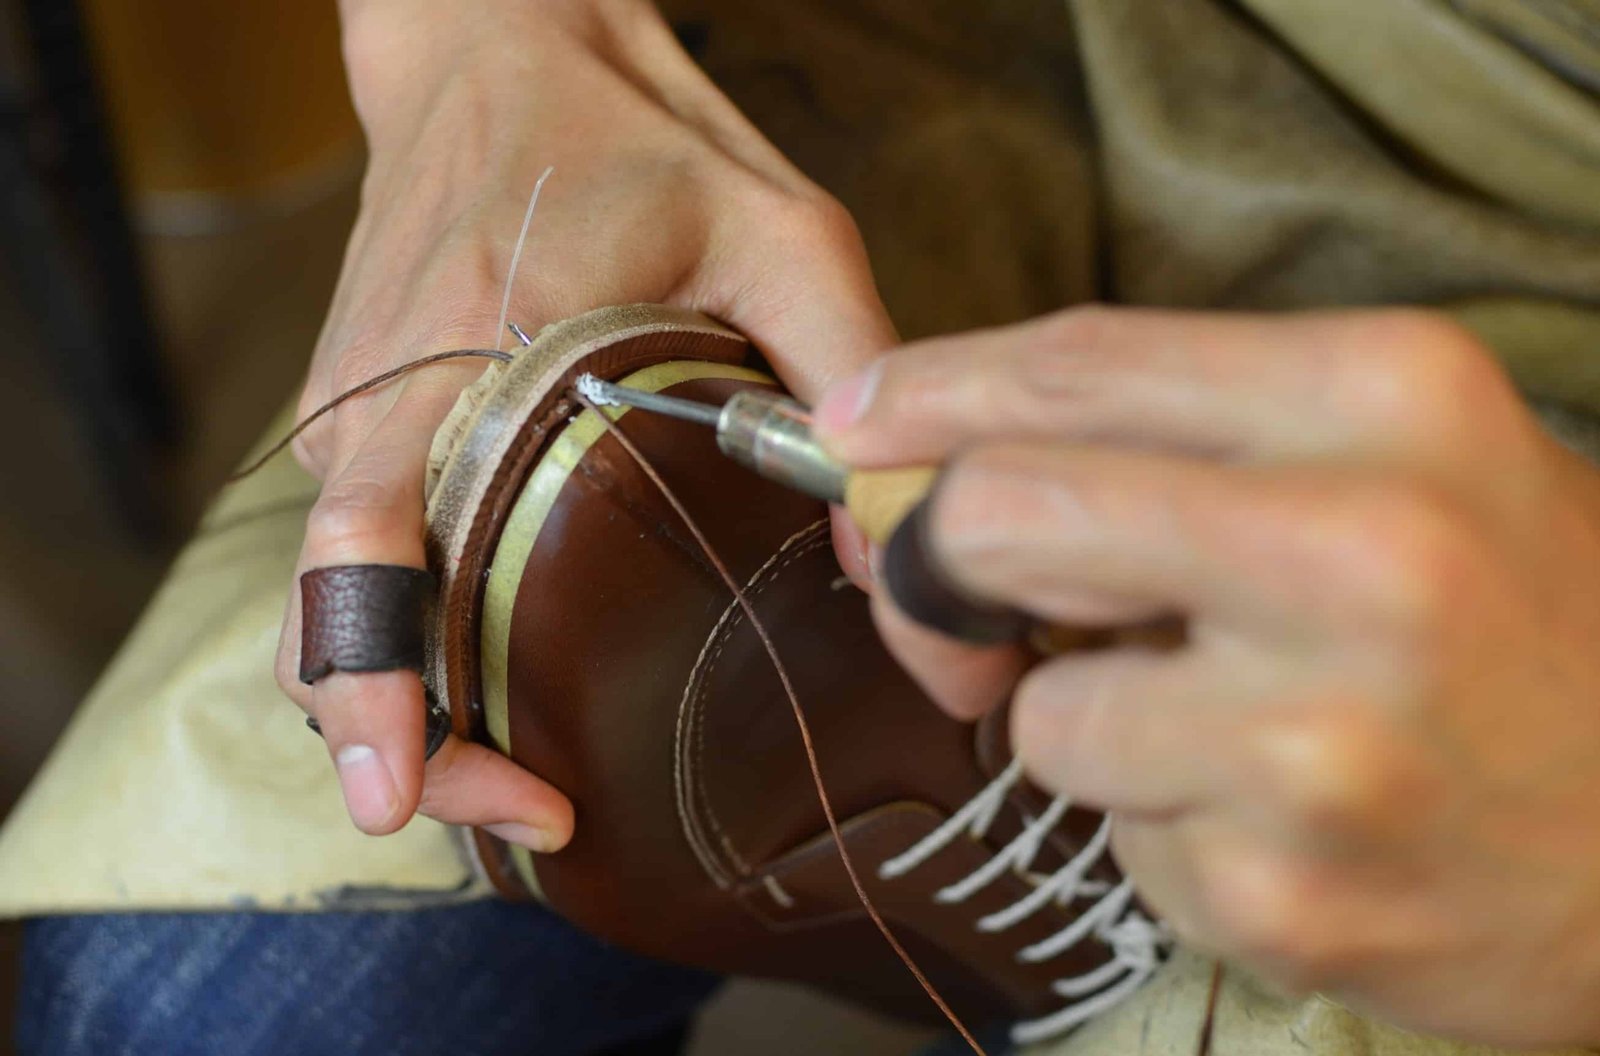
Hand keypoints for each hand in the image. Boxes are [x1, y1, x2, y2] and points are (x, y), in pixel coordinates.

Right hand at [275, 0, 894, 851]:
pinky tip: (501, 676)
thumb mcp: (784, 232)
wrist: (496, 46)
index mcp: (453, 360)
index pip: (356, 562)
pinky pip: (366, 561)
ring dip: (409, 703)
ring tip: (523, 772)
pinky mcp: (361, 426)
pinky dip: (410, 638)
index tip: (409, 794)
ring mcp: (351, 422)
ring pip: (336, 608)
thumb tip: (885, 542)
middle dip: (407, 745)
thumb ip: (849, 376)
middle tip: (532, 813)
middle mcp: (373, 409)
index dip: (372, 695)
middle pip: (324, 626)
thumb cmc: (629, 133)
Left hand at [815, 307, 1599, 1045]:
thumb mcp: (1408, 455)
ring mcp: (1316, 741)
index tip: (857, 417)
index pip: (1079, 367)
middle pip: (1003, 518)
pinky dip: (1169, 824)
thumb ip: (1195, 435)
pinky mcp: (1285, 892)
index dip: (933, 390)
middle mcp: (1357, 556)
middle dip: (952, 561)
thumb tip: (956, 455)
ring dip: (1098, 722)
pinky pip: (1120, 836)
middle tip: (988, 603)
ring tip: (1235, 728)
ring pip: (1040, 716)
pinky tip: (1287, 817)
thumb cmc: (1531, 619)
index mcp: (1387, 401)